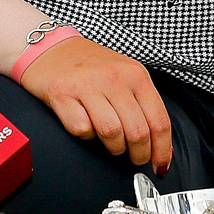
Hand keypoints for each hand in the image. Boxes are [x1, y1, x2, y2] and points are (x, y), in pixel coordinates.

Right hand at [18, 36, 173, 173]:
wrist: (51, 47)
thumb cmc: (90, 65)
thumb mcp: (125, 74)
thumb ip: (143, 103)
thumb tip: (160, 143)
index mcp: (135, 74)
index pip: (159, 120)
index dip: (162, 150)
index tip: (160, 165)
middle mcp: (114, 77)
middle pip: (137, 131)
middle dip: (139, 155)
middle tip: (135, 160)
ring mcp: (87, 84)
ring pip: (112, 133)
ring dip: (114, 148)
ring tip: (112, 146)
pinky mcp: (62, 94)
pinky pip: (81, 129)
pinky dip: (86, 136)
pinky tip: (86, 126)